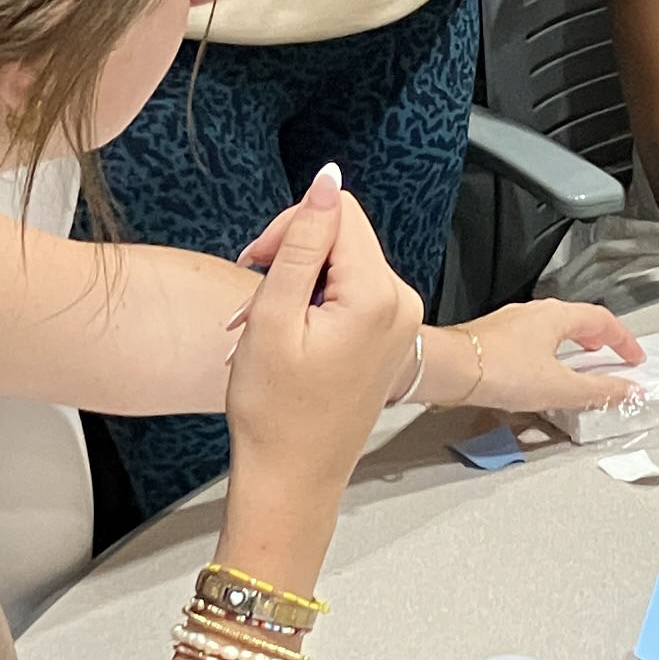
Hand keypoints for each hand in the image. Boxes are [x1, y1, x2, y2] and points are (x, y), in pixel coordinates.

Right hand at [223, 167, 422, 489]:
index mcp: (378, 295)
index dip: (290, 228)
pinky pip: (352, 293)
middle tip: (257, 303)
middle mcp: (402, 303)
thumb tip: (327, 180)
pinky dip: (316, 304)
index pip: (338, 211)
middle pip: (344, 236)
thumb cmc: (276, 411)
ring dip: (300, 283)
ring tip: (270, 328)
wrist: (292, 478)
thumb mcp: (274, 315)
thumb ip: (302, 241)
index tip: (257, 265)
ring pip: (344, 264)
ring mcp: (400, 322)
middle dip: (294, 258)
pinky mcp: (389, 337)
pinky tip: (291, 337)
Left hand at [433, 299, 644, 413]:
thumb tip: (628, 390)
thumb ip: (597, 390)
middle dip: (597, 337)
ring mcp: (510, 323)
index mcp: (556, 316)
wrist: (447, 369)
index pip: (601, 320)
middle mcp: (533, 312)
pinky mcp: (492, 338)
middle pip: (576, 319)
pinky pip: (531, 339)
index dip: (623, 339)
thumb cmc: (499, 370)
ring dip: (571, 344)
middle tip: (609, 354)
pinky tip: (539, 371)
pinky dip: (547, 351)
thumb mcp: (559, 386)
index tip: (634, 357)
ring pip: (551, 328)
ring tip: (577, 362)